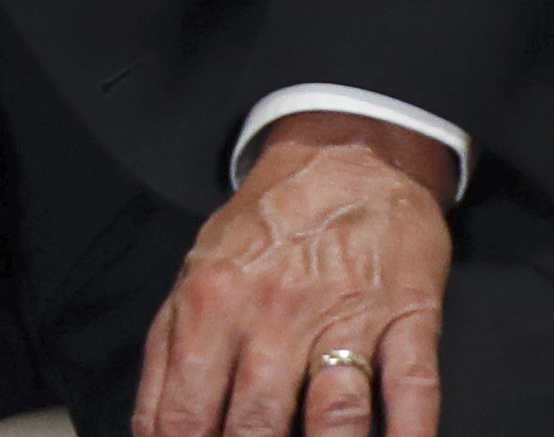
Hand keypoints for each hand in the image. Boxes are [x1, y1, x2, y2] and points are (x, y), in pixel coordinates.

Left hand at [133, 113, 452, 435]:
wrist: (345, 159)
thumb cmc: (264, 228)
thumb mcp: (195, 274)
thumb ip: (170, 352)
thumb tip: (154, 429)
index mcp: (209, 304)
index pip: (184, 408)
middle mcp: (273, 316)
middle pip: (257, 421)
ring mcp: (344, 319)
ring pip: (334, 415)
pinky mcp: (407, 320)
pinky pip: (414, 391)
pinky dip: (409, 435)